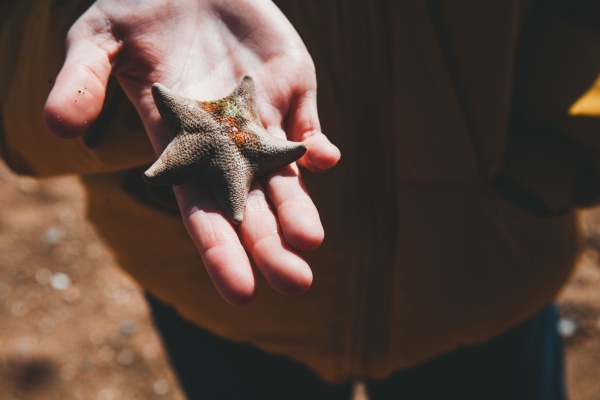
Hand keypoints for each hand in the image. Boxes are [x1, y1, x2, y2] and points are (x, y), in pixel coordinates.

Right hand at [43, 0, 339, 304]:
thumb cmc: (139, 10)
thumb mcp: (99, 37)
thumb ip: (82, 80)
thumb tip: (58, 126)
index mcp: (179, 145)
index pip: (201, 208)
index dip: (219, 249)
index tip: (240, 291)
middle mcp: (224, 146)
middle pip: (250, 206)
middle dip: (271, 246)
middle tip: (296, 284)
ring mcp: (261, 122)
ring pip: (284, 178)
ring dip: (301, 210)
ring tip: (311, 243)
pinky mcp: (291, 92)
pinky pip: (306, 128)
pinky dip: (315, 146)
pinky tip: (322, 158)